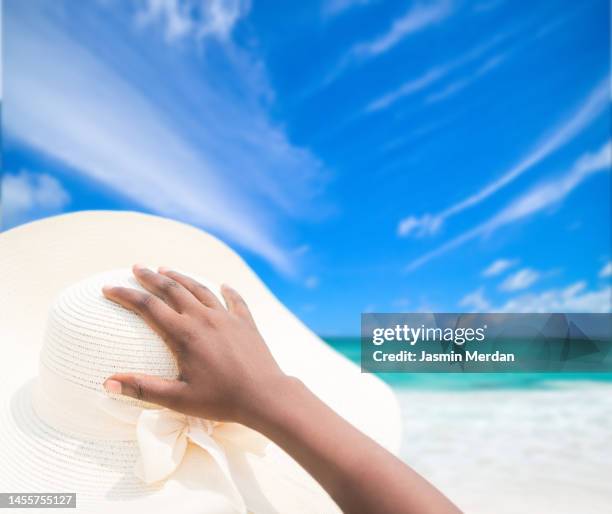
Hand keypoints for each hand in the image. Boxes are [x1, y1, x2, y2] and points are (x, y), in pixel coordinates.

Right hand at [102, 265, 287, 424]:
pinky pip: (234, 300)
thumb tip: (107, 384)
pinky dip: (227, 290)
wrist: (265, 395)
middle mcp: (204, 318)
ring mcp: (227, 317)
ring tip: (167, 269)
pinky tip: (223, 285)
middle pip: (172, 289)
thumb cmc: (221, 400)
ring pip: (200, 289)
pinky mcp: (246, 322)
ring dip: (181, 277)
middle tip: (137, 268)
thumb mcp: (178, 399)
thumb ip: (142, 389)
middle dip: (151, 277)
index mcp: (184, 334)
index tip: (108, 288)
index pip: (147, 306)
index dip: (125, 295)